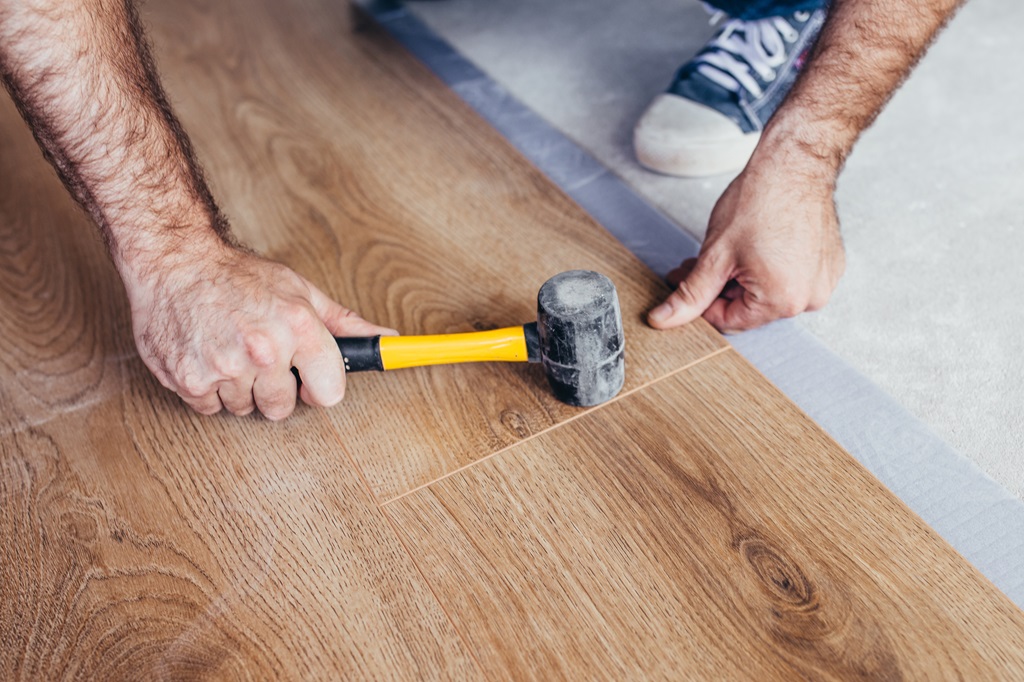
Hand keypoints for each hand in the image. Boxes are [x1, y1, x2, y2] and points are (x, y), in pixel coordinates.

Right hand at [127, 241, 396, 418]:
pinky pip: (210, 408)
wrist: (174, 262)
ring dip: (239, 388)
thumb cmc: (239, 277)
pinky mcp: (190, 380)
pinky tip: (207, 356)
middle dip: (274, 387)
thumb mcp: (300, 291)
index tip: (307, 378)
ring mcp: (225, 367)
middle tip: (258, 355)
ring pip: (244, 408)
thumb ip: (345, 323)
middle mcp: (264, 349)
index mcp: (298, 327)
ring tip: (229, 349)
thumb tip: (387, 340)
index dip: (318, 387)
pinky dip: (208, 389)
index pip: (330, 393)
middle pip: (283, 408)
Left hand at [647, 158, 845, 332]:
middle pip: (749, 307)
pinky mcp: (829, 265)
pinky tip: (753, 245)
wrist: (795, 163)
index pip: (728, 320)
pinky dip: (768, 267)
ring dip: (741, 277)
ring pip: (768, 292)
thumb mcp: (715, 255)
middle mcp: (809, 299)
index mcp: (782, 301)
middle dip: (718, 287)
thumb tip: (664, 320)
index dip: (700, 303)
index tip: (685, 284)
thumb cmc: (761, 200)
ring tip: (724, 251)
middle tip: (694, 265)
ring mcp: (823, 281)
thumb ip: (690, 294)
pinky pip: (791, 277)